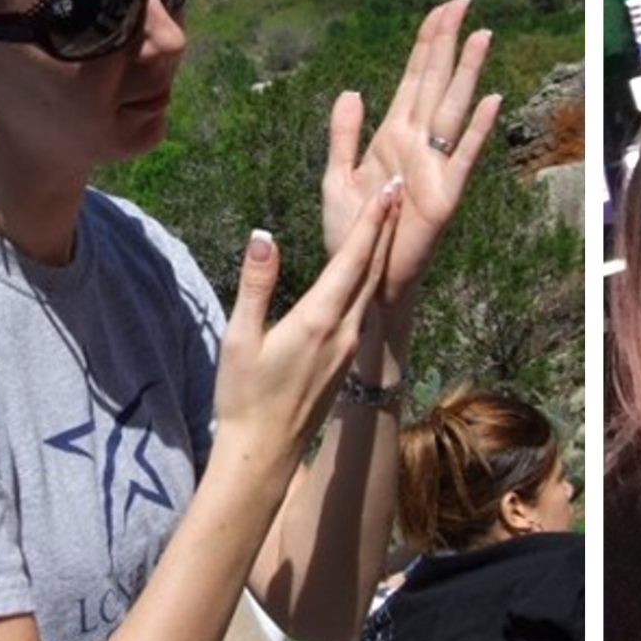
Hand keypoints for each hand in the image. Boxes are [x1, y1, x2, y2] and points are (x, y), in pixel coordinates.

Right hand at [216, 177, 402, 439]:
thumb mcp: (240, 338)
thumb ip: (255, 285)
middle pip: (372, 269)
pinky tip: (370, 269)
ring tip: (390, 220)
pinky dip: (371, 279)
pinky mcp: (345, 360)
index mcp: (320, 320)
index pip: (353, 259)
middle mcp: (344, 331)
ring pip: (372, 289)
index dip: (372, 221)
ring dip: (382, 251)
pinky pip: (365, 308)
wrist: (264, 452)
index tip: (389, 190)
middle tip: (400, 189)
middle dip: (386, 227)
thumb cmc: (243, 397)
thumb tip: (264, 237)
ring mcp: (349, 347)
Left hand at [323, 0, 501, 305]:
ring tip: (481, 36)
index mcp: (391, 135)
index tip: (440, 8)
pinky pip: (463, 155)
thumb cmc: (350, 234)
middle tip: (462, 1)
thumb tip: (353, 90)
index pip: (413, 78)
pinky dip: (476, 129)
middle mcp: (417, 144)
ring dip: (467, 72)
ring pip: (452, 108)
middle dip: (447, 41)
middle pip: (435, 81)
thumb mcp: (335, 177)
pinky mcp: (444, 194)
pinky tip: (489, 100)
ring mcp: (434, 166)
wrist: (359, 278)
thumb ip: (343, 135)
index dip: (426, 42)